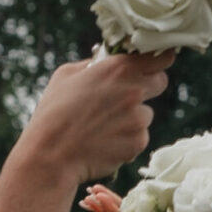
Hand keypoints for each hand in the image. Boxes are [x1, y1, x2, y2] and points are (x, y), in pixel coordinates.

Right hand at [11, 53, 172, 184]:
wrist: (52, 153)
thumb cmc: (55, 111)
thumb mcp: (67, 75)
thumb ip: (94, 65)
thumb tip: (106, 60)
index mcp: (118, 70)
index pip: (158, 58)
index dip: (159, 59)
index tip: (158, 60)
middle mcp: (134, 92)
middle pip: (159, 82)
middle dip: (146, 86)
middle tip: (125, 95)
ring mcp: (139, 118)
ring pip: (145, 113)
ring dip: (132, 117)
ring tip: (103, 124)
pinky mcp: (139, 141)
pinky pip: (140, 136)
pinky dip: (127, 138)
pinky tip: (105, 140)